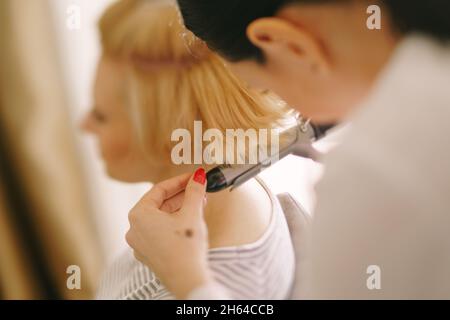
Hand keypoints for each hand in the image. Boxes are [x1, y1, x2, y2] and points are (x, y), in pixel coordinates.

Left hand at [125, 168, 212, 298]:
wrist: (187, 280)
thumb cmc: (186, 247)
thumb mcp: (192, 213)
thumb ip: (194, 192)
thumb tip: (199, 176)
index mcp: (139, 215)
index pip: (159, 190)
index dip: (179, 181)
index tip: (193, 176)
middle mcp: (134, 228)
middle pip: (158, 204)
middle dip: (180, 196)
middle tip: (197, 189)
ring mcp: (139, 243)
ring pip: (159, 218)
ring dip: (178, 209)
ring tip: (198, 204)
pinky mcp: (148, 254)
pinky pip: (159, 232)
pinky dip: (172, 223)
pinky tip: (189, 221)